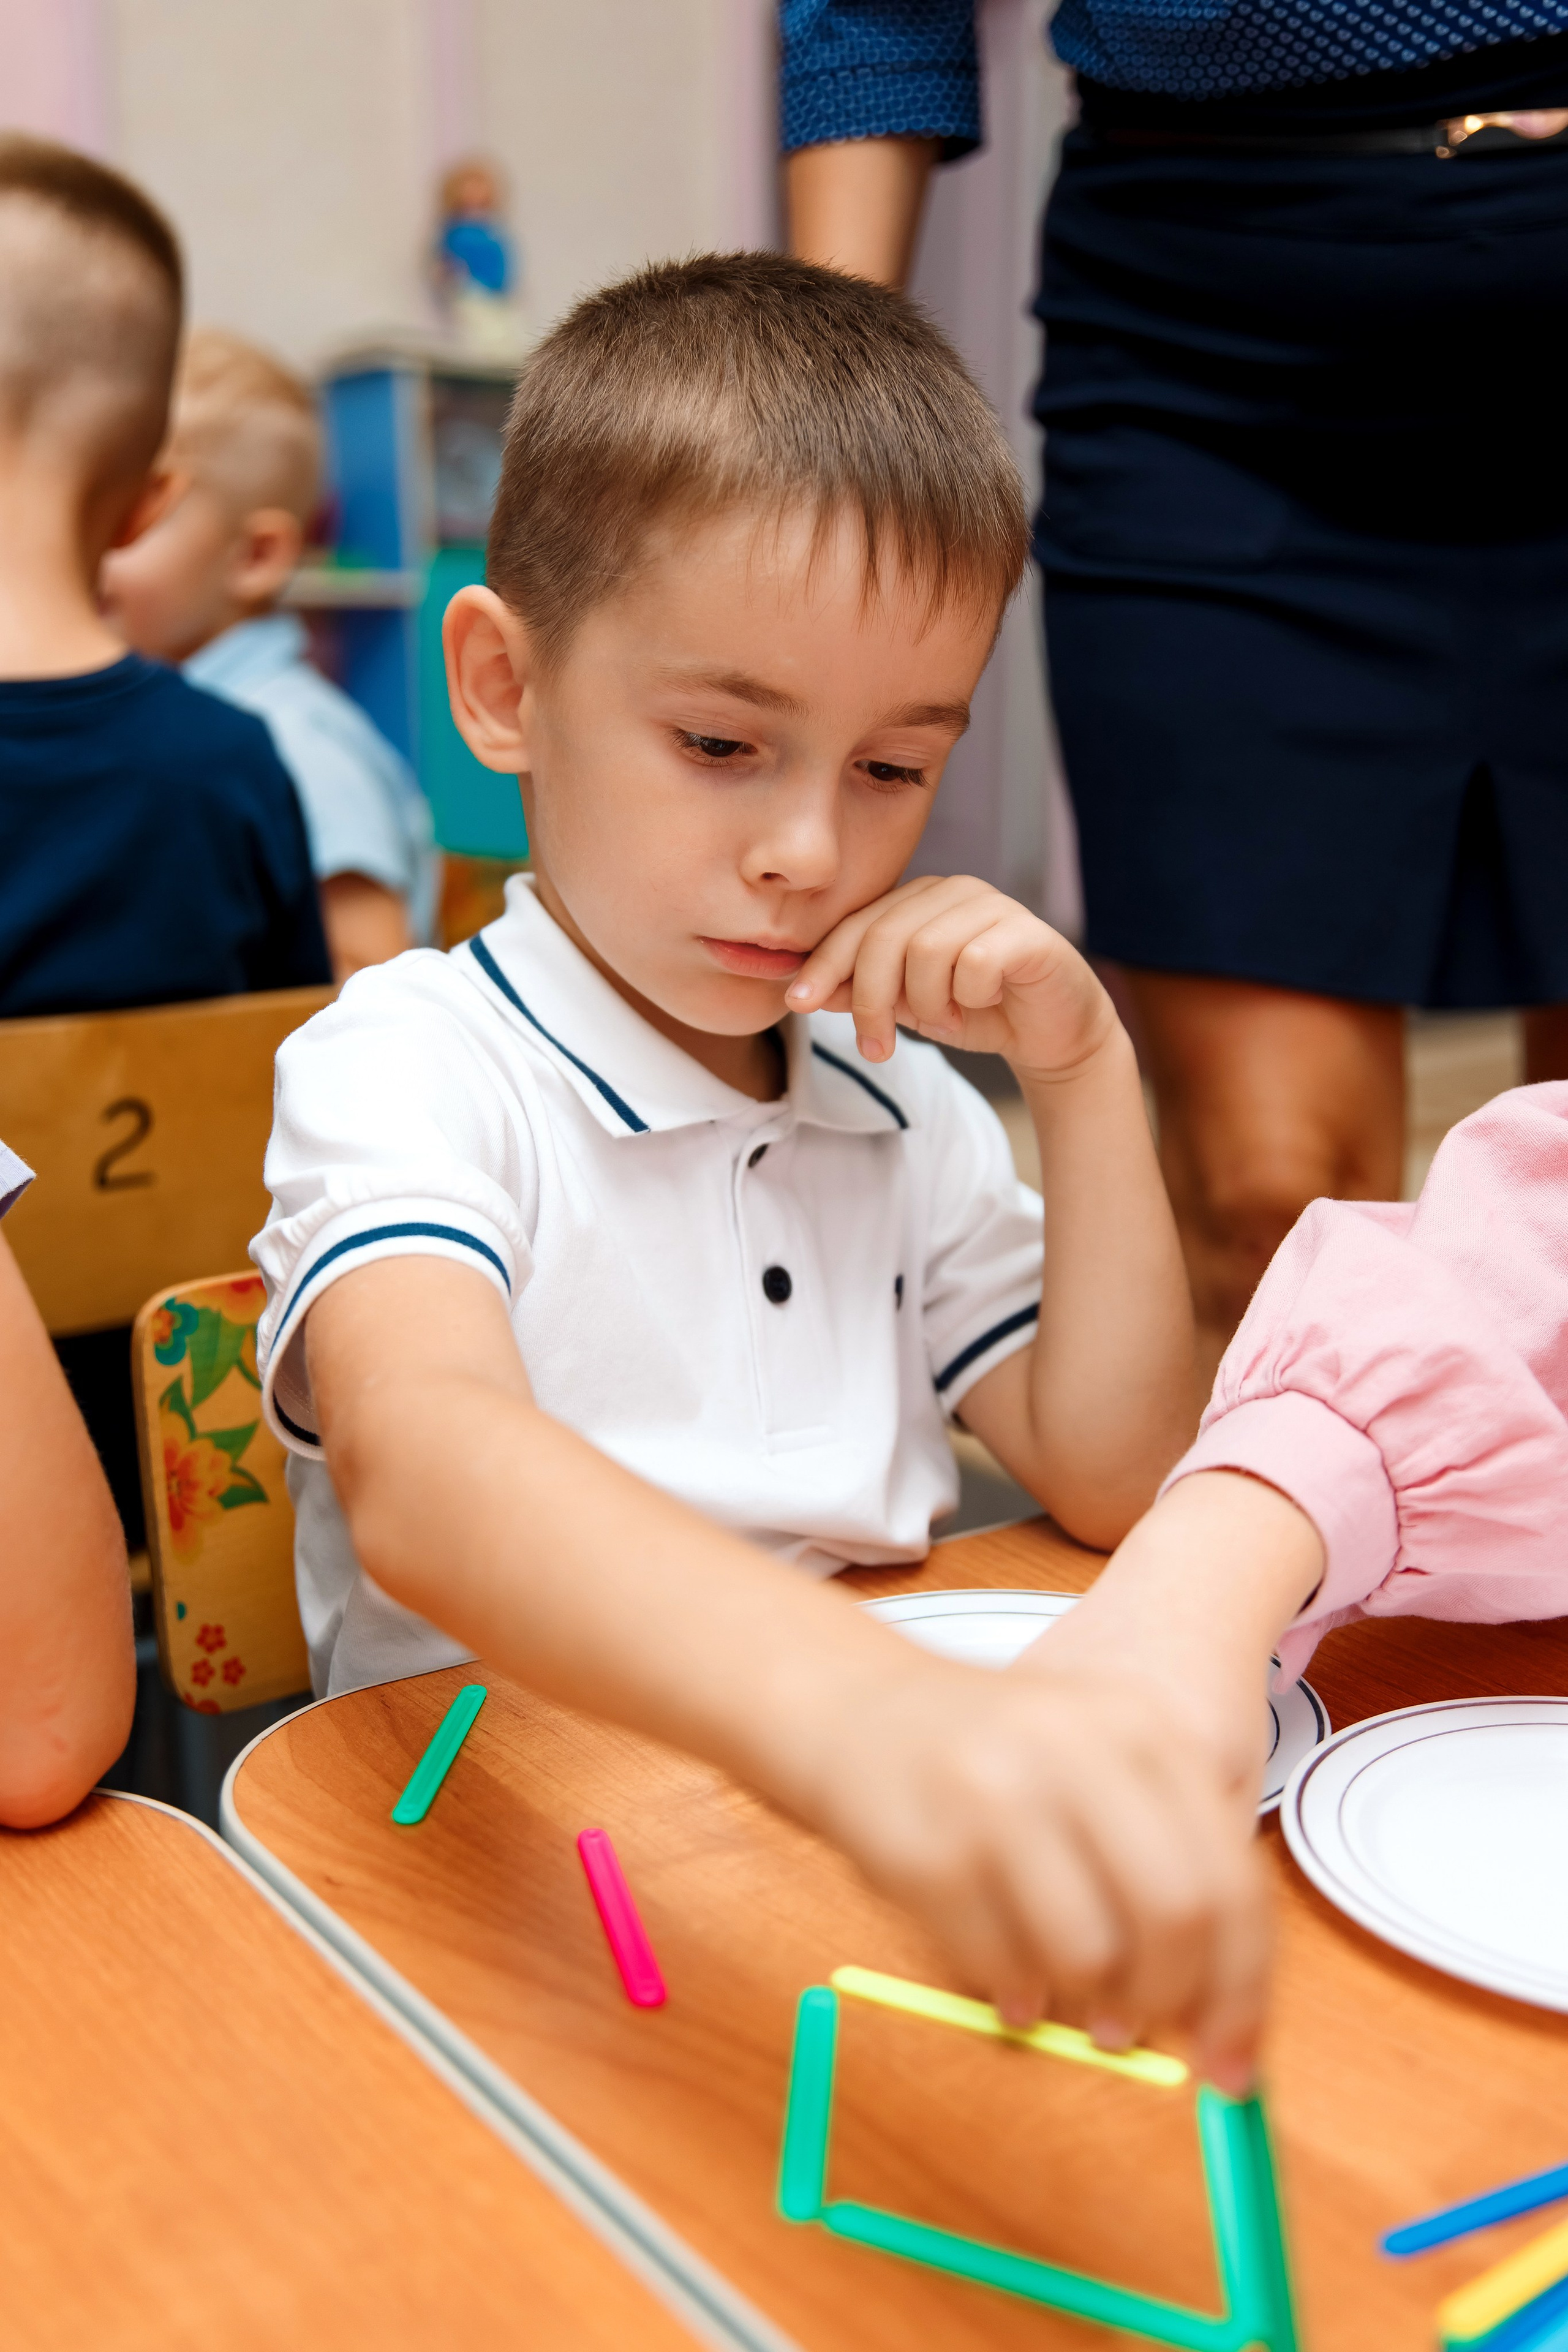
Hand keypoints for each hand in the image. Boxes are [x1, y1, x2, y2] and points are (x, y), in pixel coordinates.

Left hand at [785, 874, 1113, 1078]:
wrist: (1049, 1033)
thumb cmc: (976, 1011)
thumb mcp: (907, 1006)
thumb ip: (863, 992)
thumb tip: (809, 991)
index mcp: (917, 901)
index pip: (856, 924)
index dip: (824, 964)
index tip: (799, 1003)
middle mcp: (952, 891)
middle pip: (884, 937)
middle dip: (870, 999)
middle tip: (876, 1047)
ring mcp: (992, 905)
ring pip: (926, 951)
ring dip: (926, 1003)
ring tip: (944, 1020)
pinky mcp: (1026, 932)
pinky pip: (973, 963)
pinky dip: (968, 996)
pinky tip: (980, 1005)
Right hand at [810, 1645, 1271, 2092]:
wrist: (856, 1707)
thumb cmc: (996, 1758)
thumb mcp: (1101, 1768)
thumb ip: (1171, 1864)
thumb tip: (1224, 2014)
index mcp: (1143, 1731)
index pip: (1234, 1882)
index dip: (1245, 1992)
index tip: (1236, 2063)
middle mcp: (1080, 1752)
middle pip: (1177, 1918)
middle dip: (1172, 2003)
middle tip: (1145, 2033)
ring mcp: (1001, 1797)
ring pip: (1090, 1953)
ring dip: (1086, 2000)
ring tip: (1066, 1986)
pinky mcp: (933, 1851)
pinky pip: (1003, 1967)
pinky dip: (1016, 1994)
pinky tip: (1010, 1977)